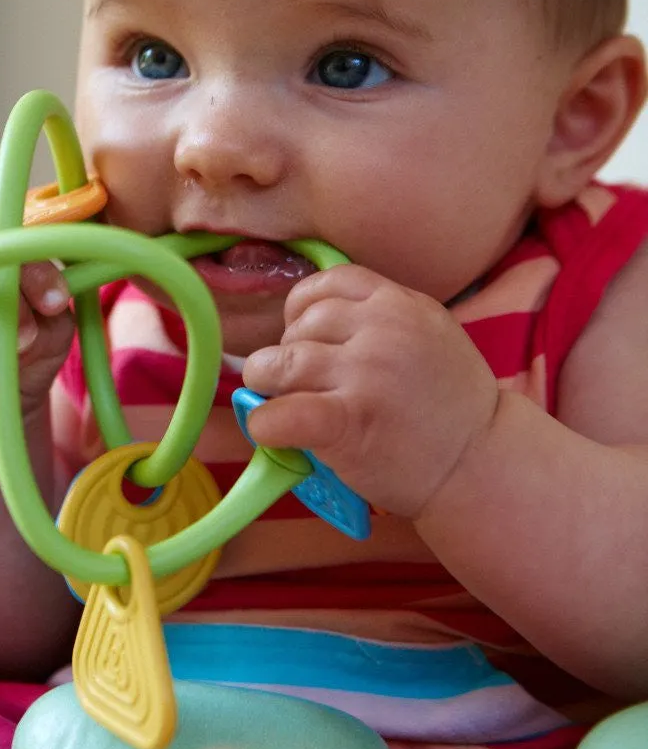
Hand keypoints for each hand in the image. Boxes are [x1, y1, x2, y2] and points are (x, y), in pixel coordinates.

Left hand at [242, 265, 499, 518]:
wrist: (482, 465)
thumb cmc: (452, 407)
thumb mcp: (430, 334)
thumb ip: (380, 319)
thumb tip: (310, 323)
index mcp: (400, 303)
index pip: (328, 283)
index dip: (302, 309)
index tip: (305, 337)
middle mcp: (382, 331)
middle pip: (301, 326)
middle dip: (288, 353)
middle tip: (301, 384)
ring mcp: (365, 374)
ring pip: (281, 364)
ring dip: (269, 385)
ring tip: (282, 404)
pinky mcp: (348, 422)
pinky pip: (281, 414)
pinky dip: (265, 423)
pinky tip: (273, 431)